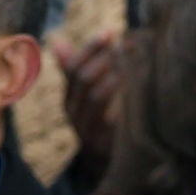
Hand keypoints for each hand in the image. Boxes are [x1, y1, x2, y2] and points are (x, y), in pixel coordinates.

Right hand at [55, 32, 122, 177]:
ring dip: (117, 74)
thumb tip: (58, 43)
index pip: (73, 67)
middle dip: (107, 59)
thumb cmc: (99, 120)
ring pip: (97, 94)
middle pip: (84, 78)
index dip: (90, 48)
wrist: (104, 162)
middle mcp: (74, 113)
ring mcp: (86, 127)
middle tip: (127, 48)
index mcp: (69, 99)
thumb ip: (74, 70)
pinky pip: (111, 113)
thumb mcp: (85, 96)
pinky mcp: (103, 141)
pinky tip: (137, 86)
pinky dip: (124, 96)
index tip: (109, 32)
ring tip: (134, 63)